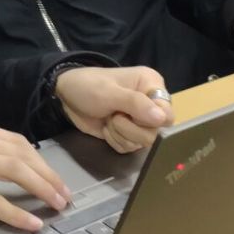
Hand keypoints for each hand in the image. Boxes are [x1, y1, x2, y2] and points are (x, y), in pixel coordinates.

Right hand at [0, 115, 70, 232]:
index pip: (16, 140)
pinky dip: (15, 212)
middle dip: (48, 175)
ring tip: (56, 205)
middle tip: (64, 194)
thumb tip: (14, 170)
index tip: (55, 179)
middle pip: (21, 152)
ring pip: (14, 168)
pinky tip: (29, 222)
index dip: (40, 162)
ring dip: (41, 188)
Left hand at [54, 66, 171, 154]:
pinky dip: (116, 141)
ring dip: (121, 135)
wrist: (66, 97)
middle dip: (131, 129)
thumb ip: (135, 104)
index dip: (152, 120)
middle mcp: (150, 103)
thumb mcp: (109, 93)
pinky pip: (131, 148)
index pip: (168, 112)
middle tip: (114, 117)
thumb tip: (162, 118)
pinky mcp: (128, 133)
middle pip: (156, 132)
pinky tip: (106, 128)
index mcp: (151, 85)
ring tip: (108, 120)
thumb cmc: (87, 86)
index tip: (133, 116)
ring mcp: (139, 120)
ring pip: (143, 142)